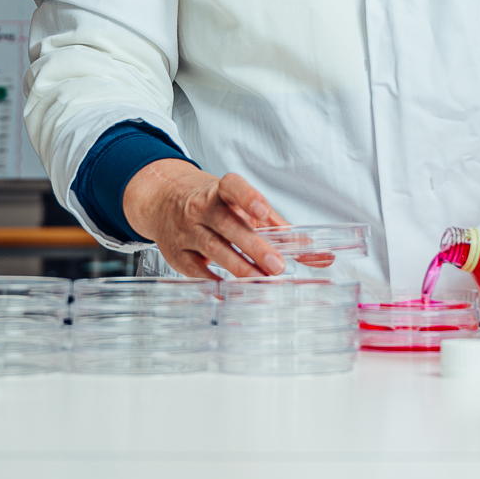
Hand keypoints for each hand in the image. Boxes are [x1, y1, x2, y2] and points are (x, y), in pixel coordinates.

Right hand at [123, 160, 287, 278]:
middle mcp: (201, 208)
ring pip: (214, 249)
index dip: (248, 197)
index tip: (263, 211)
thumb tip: (314, 254)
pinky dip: (216, 282)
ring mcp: (187, 231)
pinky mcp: (178, 254)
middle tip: (278, 266)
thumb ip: (277, 226)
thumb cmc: (214, 204)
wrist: (165, 200)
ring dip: (240, 268)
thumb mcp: (242, 205)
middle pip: (228, 226)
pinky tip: (234, 291)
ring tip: (264, 281)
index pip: (233, 187)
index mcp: (221, 190)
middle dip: (255, 247)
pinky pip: (197, 270)